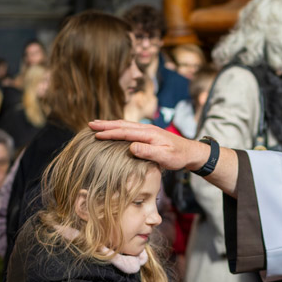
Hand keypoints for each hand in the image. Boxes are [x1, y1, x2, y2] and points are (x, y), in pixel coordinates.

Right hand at [89, 120, 209, 171]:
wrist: (191, 152)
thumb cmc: (178, 157)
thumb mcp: (164, 157)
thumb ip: (148, 152)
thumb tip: (131, 147)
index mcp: (149, 134)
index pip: (125, 132)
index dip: (110, 133)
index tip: (96, 134)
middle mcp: (147, 129)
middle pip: (122, 125)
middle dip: (105, 124)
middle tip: (90, 124)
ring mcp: (147, 130)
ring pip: (125, 125)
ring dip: (110, 124)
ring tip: (97, 124)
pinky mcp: (148, 134)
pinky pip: (130, 129)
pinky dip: (118, 127)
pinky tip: (113, 129)